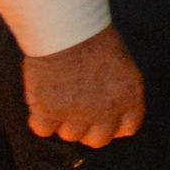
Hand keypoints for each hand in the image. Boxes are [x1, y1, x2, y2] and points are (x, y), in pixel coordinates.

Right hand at [22, 25, 144, 147]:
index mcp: (129, 96)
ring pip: (69, 135)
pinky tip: (41, 101)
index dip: (113, 125)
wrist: (67, 29)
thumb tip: (107, 104)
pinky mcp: (49, 113)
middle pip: (98, 140)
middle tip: (77, 112)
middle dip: (88, 129)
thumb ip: (116, 89)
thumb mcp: (120, 63)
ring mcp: (77, 115)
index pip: (128, 127)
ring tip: (59, 96)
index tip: (103, 119)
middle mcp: (106, 111)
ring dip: (63, 121)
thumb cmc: (93, 36)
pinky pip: (42, 129)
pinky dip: (39, 119)